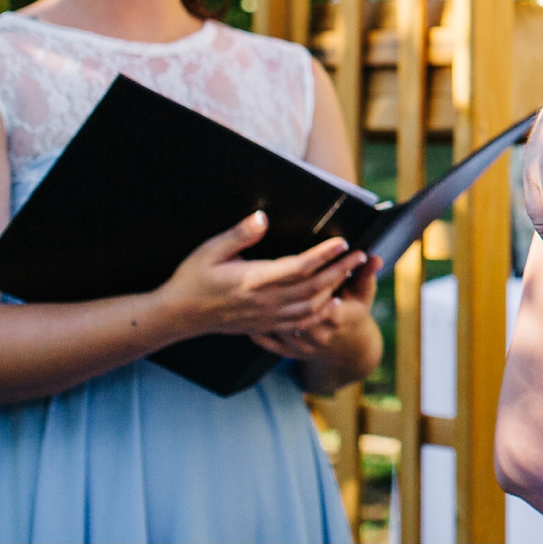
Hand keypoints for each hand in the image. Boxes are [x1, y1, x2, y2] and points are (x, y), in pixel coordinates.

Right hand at [154, 209, 368, 343]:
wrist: (180, 315)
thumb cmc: (193, 279)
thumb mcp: (210, 250)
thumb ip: (238, 235)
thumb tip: (262, 217)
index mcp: (255, 280)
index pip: (299, 267)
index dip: (324, 255)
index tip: (342, 243)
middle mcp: (266, 301)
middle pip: (314, 286)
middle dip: (340, 270)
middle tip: (361, 256)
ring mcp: (268, 316)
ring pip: (311, 305)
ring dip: (335, 289)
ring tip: (352, 274)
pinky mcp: (266, 325)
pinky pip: (300, 322)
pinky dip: (320, 312)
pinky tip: (332, 303)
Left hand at [250, 253, 380, 360]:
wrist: (354, 352)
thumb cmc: (357, 316)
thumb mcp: (364, 293)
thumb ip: (366, 274)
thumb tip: (374, 257)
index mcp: (336, 316)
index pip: (316, 292)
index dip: (304, 278)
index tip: (292, 260)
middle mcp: (317, 334)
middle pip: (290, 307)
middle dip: (276, 289)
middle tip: (261, 269)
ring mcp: (302, 346)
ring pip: (276, 324)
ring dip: (262, 308)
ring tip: (248, 289)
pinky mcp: (291, 353)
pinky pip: (268, 342)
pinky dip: (255, 331)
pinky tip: (242, 315)